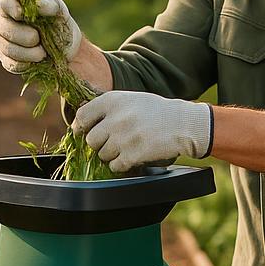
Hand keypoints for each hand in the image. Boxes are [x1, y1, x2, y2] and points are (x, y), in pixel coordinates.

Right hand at [0, 0, 80, 73]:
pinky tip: (37, 60)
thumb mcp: (60, 13)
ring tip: (43, 52)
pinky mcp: (7, 61)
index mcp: (13, 5)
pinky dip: (27, 63)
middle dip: (22, 34)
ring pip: (7, 47)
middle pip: (1, 26)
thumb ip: (51, 5)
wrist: (66, 53)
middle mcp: (3, 23)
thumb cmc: (59, 26)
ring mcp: (3, 43)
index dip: (8, 6)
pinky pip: (12, 64)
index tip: (20, 14)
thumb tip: (40, 5)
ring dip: (28, 51)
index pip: (2, 1)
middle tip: (38, 38)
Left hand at [71, 90, 212, 172]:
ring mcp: (124, 137)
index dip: (80, 127)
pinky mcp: (133, 154)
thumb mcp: (131, 100)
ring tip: (126, 148)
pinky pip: (115, 166)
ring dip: (112, 155)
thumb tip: (83, 121)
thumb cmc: (157, 111)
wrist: (184, 123)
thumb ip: (108, 108)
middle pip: (91, 140)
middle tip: (112, 142)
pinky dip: (121, 165)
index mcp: (112, 101)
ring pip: (103, 155)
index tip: (83, 132)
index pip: (82, 116)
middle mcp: (116, 118)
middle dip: (99, 144)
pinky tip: (131, 157)